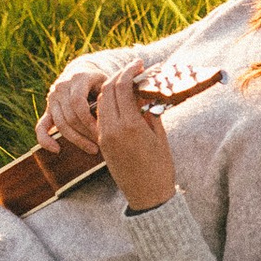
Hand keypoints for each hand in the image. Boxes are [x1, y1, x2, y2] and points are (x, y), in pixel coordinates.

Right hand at [36, 65, 106, 153]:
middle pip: (70, 116)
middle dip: (86, 133)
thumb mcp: (108, 82)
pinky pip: (41, 127)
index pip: (78, 103)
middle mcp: (62, 86)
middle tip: (102, 144)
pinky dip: (46, 139)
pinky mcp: (47, 109)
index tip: (103, 132)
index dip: (89, 120)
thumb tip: (128, 107)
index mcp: (78, 78)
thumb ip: (114, 93)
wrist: (82, 73)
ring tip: (93, 149)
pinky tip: (57, 150)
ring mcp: (52, 98)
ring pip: (60, 123)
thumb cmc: (101, 82)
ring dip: (76, 139)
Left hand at [95, 61, 177, 211]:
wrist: (147, 196)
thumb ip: (150, 112)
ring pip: (101, 103)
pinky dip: (108, 105)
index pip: (123, 87)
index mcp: (130, 126)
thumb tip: (145, 93)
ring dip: (112, 89)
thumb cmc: (160, 167)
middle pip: (108, 91)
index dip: (130, 71)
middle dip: (119, 76)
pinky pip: (101, 117)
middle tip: (133, 70)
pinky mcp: (102, 144)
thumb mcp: (160, 136)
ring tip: (128, 84)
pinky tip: (121, 103)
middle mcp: (113, 129)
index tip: (139, 64)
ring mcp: (104, 137)